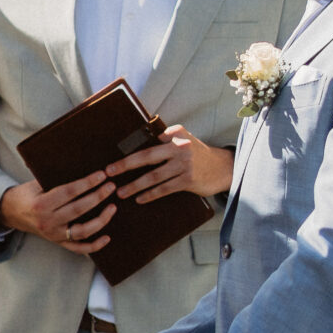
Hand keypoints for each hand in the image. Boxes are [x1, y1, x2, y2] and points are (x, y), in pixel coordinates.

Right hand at [0, 170, 113, 252]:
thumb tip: (82, 166)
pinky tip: (108, 237)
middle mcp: (48, 221)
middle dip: (98, 197)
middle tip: (112, 186)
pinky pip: (79, 248)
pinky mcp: (58, 242)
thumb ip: (54, 178)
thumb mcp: (35, 183)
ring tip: (113, 207)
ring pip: (82, 231)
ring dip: (101, 220)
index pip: (69, 192)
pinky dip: (94, 245)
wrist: (11, 213)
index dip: (87, 183)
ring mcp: (54, 234)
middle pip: (78, 209)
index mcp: (41, 204)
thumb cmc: (26, 194)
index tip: (102, 175)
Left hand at [106, 125, 234, 206]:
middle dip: (125, 165)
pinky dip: (150, 194)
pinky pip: (164, 189)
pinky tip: (139, 199)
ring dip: (134, 185)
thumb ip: (164, 141)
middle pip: (146, 156)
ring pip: (153, 176)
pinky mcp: (188, 180)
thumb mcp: (183, 140)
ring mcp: (185, 164)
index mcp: (175, 133)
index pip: (148, 142)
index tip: (112, 160)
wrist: (223, 167)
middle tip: (108, 172)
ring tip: (121, 192)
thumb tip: (136, 147)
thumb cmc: (197, 154)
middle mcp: (180, 147)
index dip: (129, 152)